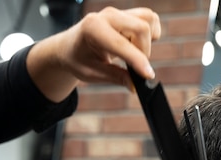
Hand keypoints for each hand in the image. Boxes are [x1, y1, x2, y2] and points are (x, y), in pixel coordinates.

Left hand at [27, 7, 160, 101]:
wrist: (70, 46)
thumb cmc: (79, 59)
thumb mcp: (92, 73)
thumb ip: (116, 77)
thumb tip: (136, 85)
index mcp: (92, 29)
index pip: (122, 44)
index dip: (138, 61)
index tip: (148, 76)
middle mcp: (107, 16)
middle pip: (141, 28)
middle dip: (144, 51)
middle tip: (134, 66)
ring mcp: (118, 12)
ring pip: (149, 21)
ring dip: (148, 40)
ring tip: (134, 52)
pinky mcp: (128, 13)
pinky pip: (150, 19)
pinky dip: (150, 33)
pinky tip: (137, 44)